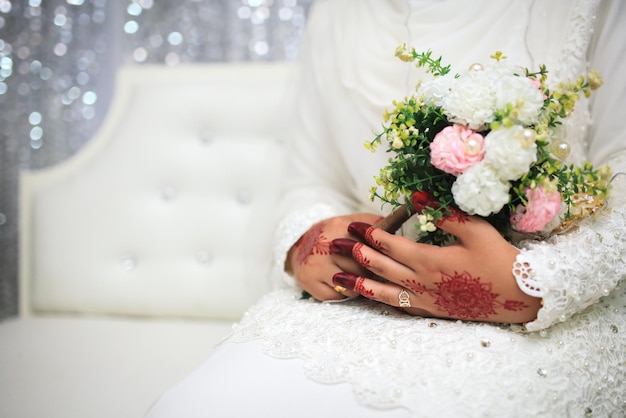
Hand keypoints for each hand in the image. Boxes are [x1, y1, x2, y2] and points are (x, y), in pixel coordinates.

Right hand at [286, 213, 382, 300]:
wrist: (300, 245)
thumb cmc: (334, 235)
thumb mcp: (351, 222)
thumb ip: (374, 224)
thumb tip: (397, 227)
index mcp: (338, 227)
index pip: (370, 247)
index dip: (380, 256)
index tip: (385, 260)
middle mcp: (324, 245)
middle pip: (362, 270)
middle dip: (369, 273)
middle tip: (368, 270)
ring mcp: (315, 264)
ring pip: (351, 286)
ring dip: (357, 285)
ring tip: (353, 276)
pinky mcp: (308, 281)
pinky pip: (337, 296)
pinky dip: (342, 293)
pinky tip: (339, 282)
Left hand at [329, 195, 541, 322]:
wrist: (518, 296)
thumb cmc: (498, 259)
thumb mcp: (476, 230)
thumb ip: (444, 213)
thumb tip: (416, 196)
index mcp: (428, 260)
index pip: (390, 244)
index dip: (369, 233)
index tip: (353, 224)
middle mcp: (420, 282)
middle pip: (379, 267)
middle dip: (354, 255)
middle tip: (335, 246)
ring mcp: (425, 300)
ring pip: (383, 292)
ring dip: (358, 283)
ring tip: (337, 279)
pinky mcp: (432, 311)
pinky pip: (399, 307)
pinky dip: (381, 301)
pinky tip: (371, 298)